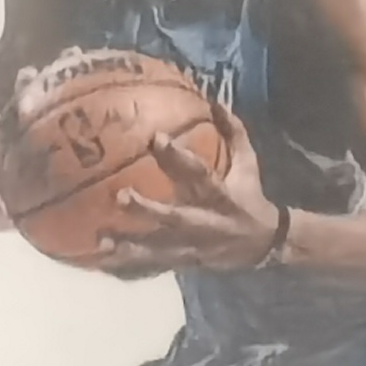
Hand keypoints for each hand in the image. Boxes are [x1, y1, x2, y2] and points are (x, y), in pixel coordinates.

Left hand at [96, 133, 279, 276]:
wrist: (263, 245)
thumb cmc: (249, 196)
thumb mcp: (248, 164)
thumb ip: (234, 132)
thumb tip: (216, 101)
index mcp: (220, 196)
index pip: (199, 174)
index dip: (178, 157)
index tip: (155, 138)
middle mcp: (205, 222)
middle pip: (174, 218)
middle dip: (147, 210)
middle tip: (120, 196)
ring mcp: (193, 246)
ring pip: (160, 248)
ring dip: (131, 245)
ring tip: (102, 240)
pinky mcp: (184, 262)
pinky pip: (154, 265)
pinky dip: (129, 265)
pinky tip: (102, 260)